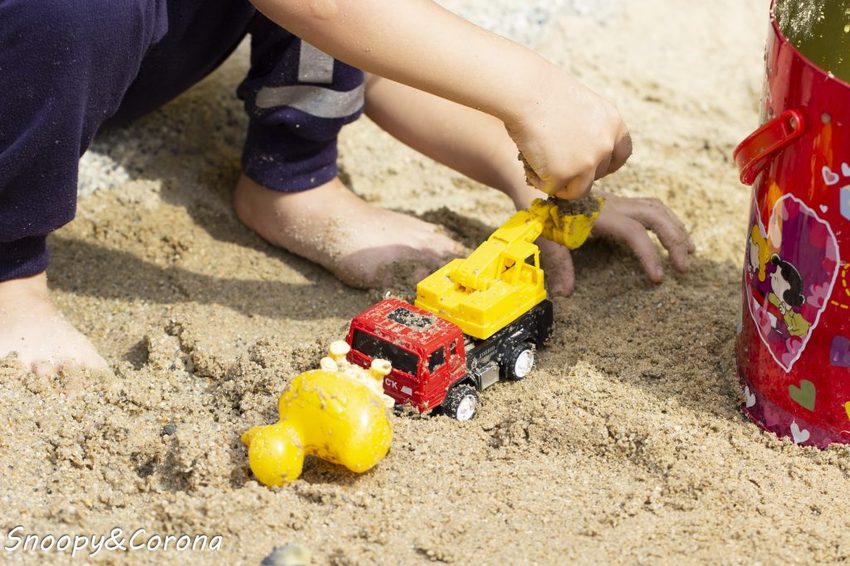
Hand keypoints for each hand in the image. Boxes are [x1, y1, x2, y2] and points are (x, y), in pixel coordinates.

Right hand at [505, 72, 631, 199]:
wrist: (526, 92)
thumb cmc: (544, 92)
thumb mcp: (581, 107)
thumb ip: (589, 130)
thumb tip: (582, 154)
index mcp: (613, 125)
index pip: (621, 155)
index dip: (605, 163)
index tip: (589, 165)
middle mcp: (605, 146)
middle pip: (597, 175)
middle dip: (578, 173)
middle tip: (555, 163)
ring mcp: (587, 163)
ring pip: (577, 190)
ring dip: (561, 183)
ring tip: (540, 167)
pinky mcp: (564, 175)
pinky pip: (551, 188)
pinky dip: (538, 179)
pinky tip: (528, 162)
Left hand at [538, 190, 694, 294]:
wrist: (531, 181)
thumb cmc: (536, 209)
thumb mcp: (543, 236)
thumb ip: (557, 262)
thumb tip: (566, 293)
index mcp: (598, 213)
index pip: (634, 232)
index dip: (649, 254)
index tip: (658, 279)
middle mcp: (612, 204)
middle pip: (655, 215)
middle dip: (675, 240)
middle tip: (684, 268)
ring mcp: (616, 201)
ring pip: (656, 208)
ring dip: (675, 228)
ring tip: (688, 252)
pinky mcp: (616, 202)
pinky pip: (648, 206)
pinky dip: (665, 220)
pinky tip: (669, 236)